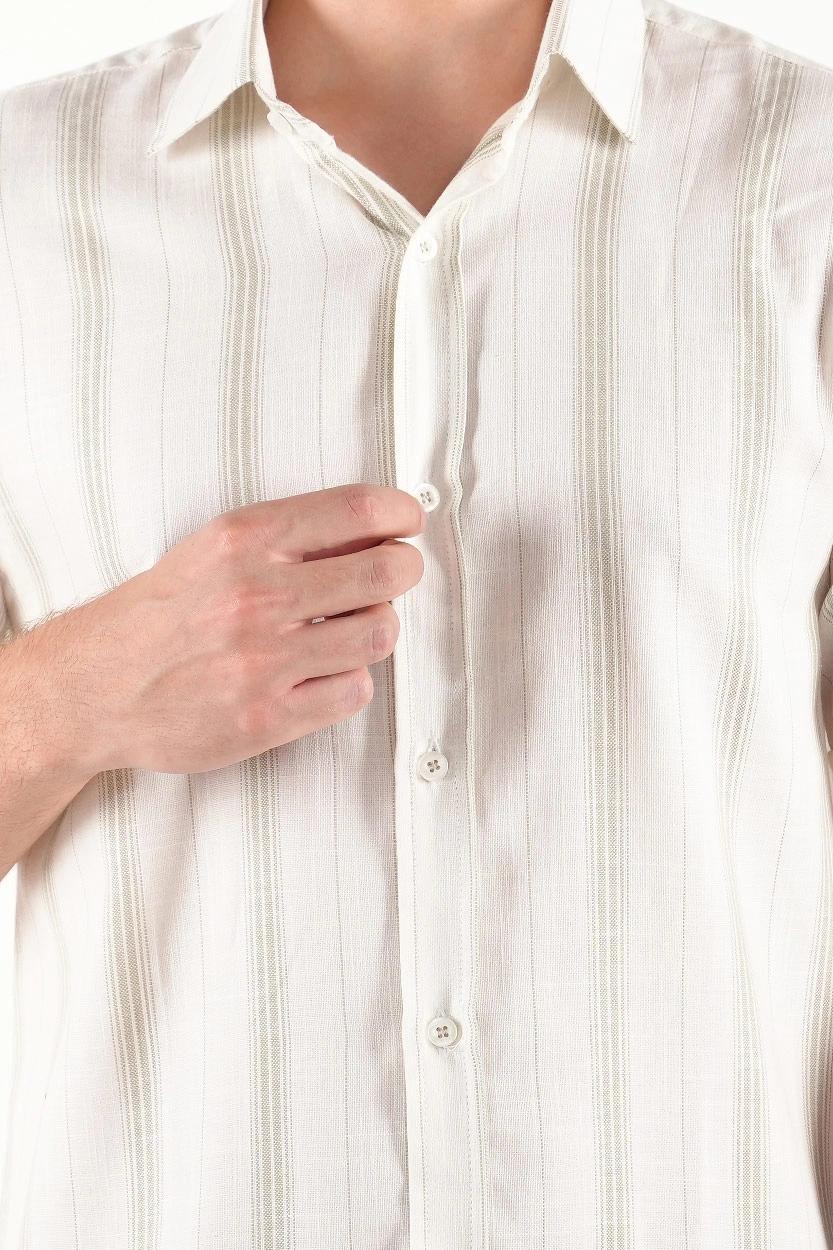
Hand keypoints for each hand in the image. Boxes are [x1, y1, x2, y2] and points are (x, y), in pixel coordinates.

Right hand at [59, 483, 425, 773]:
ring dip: (377, 628)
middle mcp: (256, 595)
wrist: (94, 687)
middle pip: (385, 572)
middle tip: (397, 574)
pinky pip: (354, 691)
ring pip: (379, 634)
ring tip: (351, 628)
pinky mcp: (267, 717)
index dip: (401, 514)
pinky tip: (323, 673)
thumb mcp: (213, 548)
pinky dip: (349, 680)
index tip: (409, 523)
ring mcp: (263, 661)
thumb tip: (376, 528)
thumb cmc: (162, 615)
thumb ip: (288, 537)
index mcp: (243, 539)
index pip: (357, 510)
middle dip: (404, 570)